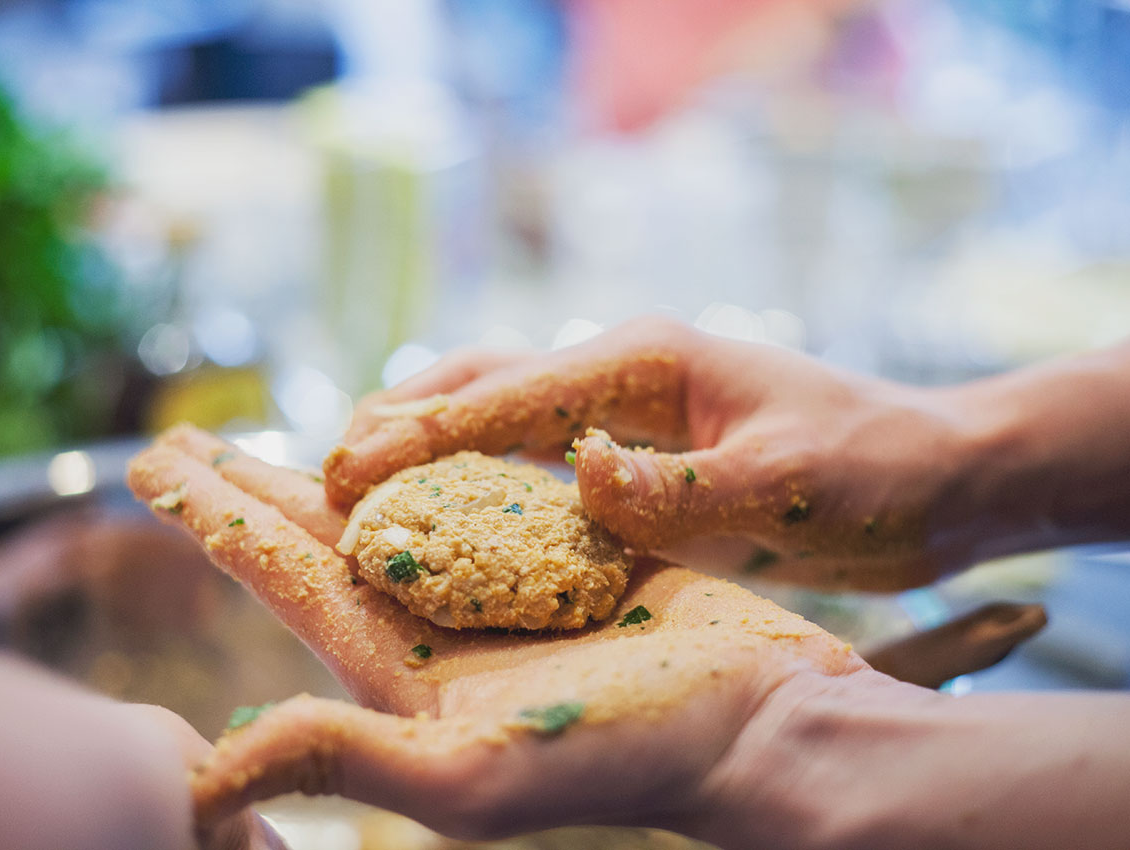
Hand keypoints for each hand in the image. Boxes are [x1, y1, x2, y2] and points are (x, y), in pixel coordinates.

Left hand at [128, 425, 862, 842]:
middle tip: (178, 441)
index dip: (212, 516)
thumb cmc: (629, 754)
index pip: (280, 572)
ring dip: (334, 468)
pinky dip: (437, 460)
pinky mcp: (556, 555)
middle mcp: (434, 623)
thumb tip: (197, 782)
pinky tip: (406, 437)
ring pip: (394, 507)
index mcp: (396, 666)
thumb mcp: (472, 775)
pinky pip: (480, 495)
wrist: (755, 722)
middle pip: (316, 533)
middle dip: (245, 487)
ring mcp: (494, 586)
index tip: (150, 461)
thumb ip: (340, 756)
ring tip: (281, 434)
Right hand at [323, 316, 978, 590]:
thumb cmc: (876, 468)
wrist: (936, 478)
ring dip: (422, 446)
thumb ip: (683, 482)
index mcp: (647, 359)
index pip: (508, 390)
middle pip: (479, 384)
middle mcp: (620, 376)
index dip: (422, 431)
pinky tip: (437, 516)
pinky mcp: (634, 460)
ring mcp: (622, 416)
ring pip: (493, 419)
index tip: (348, 469)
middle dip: (397, 424)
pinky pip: (532, 467)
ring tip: (350, 489)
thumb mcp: (791, 481)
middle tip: (320, 476)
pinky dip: (474, 483)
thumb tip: (582, 473)